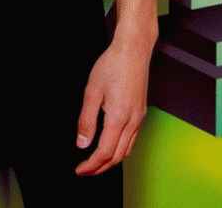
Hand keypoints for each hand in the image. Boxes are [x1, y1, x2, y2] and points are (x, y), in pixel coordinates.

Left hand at [74, 37, 152, 175]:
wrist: (133, 50)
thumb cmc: (112, 65)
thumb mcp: (92, 91)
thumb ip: (86, 120)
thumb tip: (82, 144)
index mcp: (119, 118)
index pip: (104, 152)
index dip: (91, 165)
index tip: (79, 170)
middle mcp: (132, 121)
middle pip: (117, 156)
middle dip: (101, 168)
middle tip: (85, 170)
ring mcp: (139, 117)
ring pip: (127, 150)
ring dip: (111, 161)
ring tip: (96, 162)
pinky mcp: (141, 112)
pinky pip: (132, 139)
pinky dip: (121, 149)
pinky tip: (112, 145)